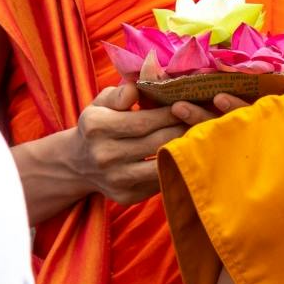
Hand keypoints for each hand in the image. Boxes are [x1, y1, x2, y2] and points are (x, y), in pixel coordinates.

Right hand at [66, 84, 251, 205]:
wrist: (78, 163)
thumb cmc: (99, 124)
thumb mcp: (102, 102)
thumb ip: (121, 92)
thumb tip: (139, 86)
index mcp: (97, 126)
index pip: (145, 120)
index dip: (172, 113)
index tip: (191, 104)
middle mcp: (104, 155)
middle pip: (158, 142)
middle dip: (183, 130)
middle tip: (204, 120)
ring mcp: (116, 179)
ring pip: (162, 165)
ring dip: (184, 151)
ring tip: (200, 138)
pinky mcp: (126, 197)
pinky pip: (160, 182)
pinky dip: (176, 169)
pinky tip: (188, 157)